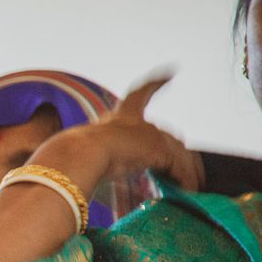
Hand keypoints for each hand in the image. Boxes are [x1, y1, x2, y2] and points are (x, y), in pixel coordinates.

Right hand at [57, 75, 203, 191]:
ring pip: (178, 154)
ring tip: (191, 187)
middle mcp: (138, 122)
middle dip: (179, 152)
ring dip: (186, 171)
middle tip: (188, 169)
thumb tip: (74, 169)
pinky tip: (188, 190)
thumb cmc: (70, 157)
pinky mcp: (159, 149)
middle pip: (168, 136)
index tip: (171, 71)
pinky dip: (184, 179)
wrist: (78, 156)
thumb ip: (92, 158)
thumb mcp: (83, 154)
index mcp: (118, 118)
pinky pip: (179, 167)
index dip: (156, 82)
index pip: (140, 93)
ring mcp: (150, 134)